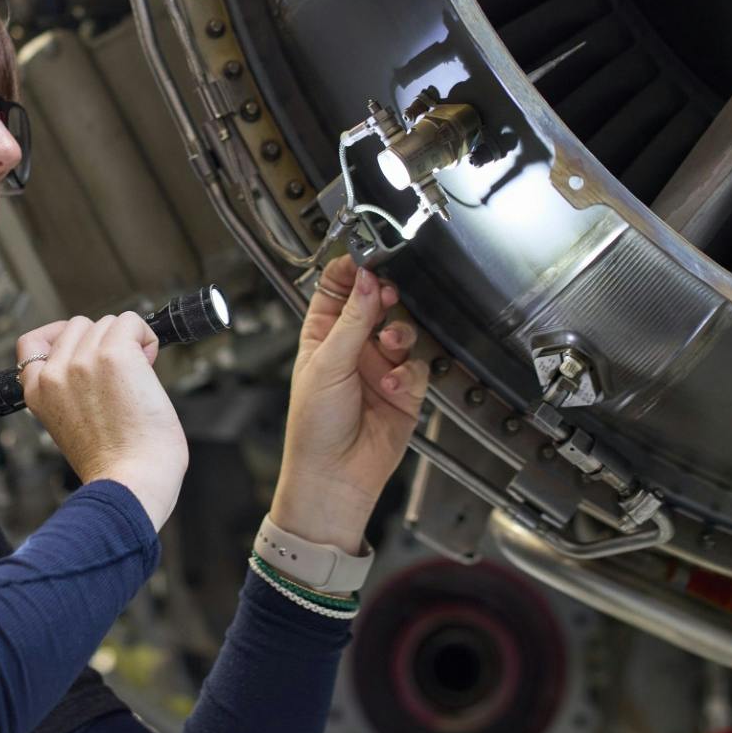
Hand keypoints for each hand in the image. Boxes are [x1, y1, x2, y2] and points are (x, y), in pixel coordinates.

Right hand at [16, 313, 188, 529]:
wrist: (131, 482)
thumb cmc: (113, 464)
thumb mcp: (69, 424)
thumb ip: (70, 389)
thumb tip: (96, 353)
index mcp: (37, 391)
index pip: (31, 342)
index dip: (60, 337)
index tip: (83, 349)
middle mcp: (55, 372)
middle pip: (79, 325)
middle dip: (103, 343)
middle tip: (122, 377)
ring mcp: (83, 361)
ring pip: (109, 322)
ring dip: (128, 342)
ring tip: (137, 379)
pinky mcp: (115, 355)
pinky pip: (133, 322)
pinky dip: (146, 337)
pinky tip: (150, 365)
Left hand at [270, 255, 426, 553]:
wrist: (334, 477)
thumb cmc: (314, 427)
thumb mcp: (327, 365)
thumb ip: (351, 321)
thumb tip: (365, 279)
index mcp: (323, 336)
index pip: (337, 289)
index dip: (352, 271)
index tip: (367, 256)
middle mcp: (353, 348)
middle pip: (376, 305)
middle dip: (385, 298)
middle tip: (387, 295)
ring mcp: (380, 367)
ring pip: (403, 331)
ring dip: (400, 334)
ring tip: (390, 345)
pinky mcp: (404, 390)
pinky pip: (417, 367)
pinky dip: (409, 373)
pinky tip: (393, 385)